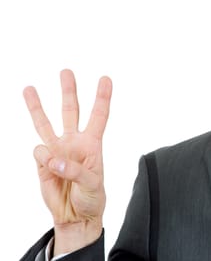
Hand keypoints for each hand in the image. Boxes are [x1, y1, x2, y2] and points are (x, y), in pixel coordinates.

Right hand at [23, 69, 111, 253]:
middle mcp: (74, 142)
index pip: (99, 116)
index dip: (102, 97)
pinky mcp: (43, 162)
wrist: (76, 215)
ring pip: (45, 123)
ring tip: (29, 88)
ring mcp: (57, 151)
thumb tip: (52, 159)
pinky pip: (39, 152)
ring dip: (37, 106)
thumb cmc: (91, 197)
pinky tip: (50, 168)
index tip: (105, 78)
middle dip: (68, 91)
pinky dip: (43, 158)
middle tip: (66, 71)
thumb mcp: (92, 184)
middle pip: (70, 111)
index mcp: (92, 144)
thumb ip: (74, 171)